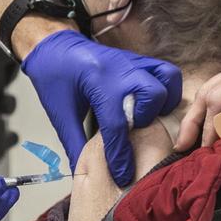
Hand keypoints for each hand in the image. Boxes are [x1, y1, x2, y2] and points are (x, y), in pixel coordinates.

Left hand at [22, 30, 181, 186]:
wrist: (53, 46)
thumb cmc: (54, 77)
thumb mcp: (60, 113)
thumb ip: (74, 144)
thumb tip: (81, 174)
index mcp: (96, 82)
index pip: (116, 125)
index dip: (120, 155)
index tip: (123, 174)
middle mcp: (119, 69)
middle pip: (152, 95)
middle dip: (146, 119)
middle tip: (132, 129)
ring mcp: (132, 61)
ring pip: (167, 79)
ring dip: (162, 102)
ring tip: (147, 116)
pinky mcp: (139, 60)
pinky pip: (166, 72)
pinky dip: (166, 89)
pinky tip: (151, 104)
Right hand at [175, 50, 220, 149]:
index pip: (218, 98)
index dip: (210, 127)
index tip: (208, 151)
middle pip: (207, 93)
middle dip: (195, 123)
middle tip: (181, 148)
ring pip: (208, 95)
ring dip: (199, 121)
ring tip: (186, 145)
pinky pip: (218, 98)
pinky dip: (211, 117)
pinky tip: (202, 135)